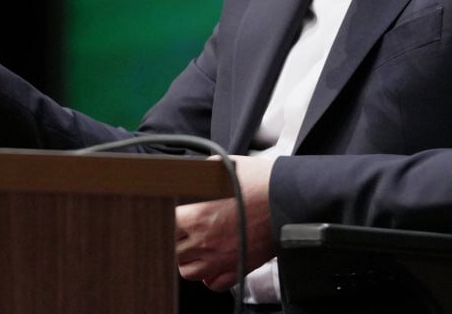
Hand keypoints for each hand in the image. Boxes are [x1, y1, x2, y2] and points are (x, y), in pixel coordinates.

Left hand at [174, 154, 274, 292]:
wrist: (289, 199)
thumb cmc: (261, 182)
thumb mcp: (226, 167)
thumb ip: (203, 173)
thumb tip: (192, 172)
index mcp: (198, 216)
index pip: (164, 226)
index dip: (162, 221)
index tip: (165, 216)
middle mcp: (206, 241)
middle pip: (172, 252)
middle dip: (172, 242)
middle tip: (178, 232)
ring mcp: (222, 258)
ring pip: (188, 272)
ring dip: (186, 261)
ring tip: (192, 248)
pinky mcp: (240, 268)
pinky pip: (214, 284)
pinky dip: (209, 277)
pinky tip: (211, 264)